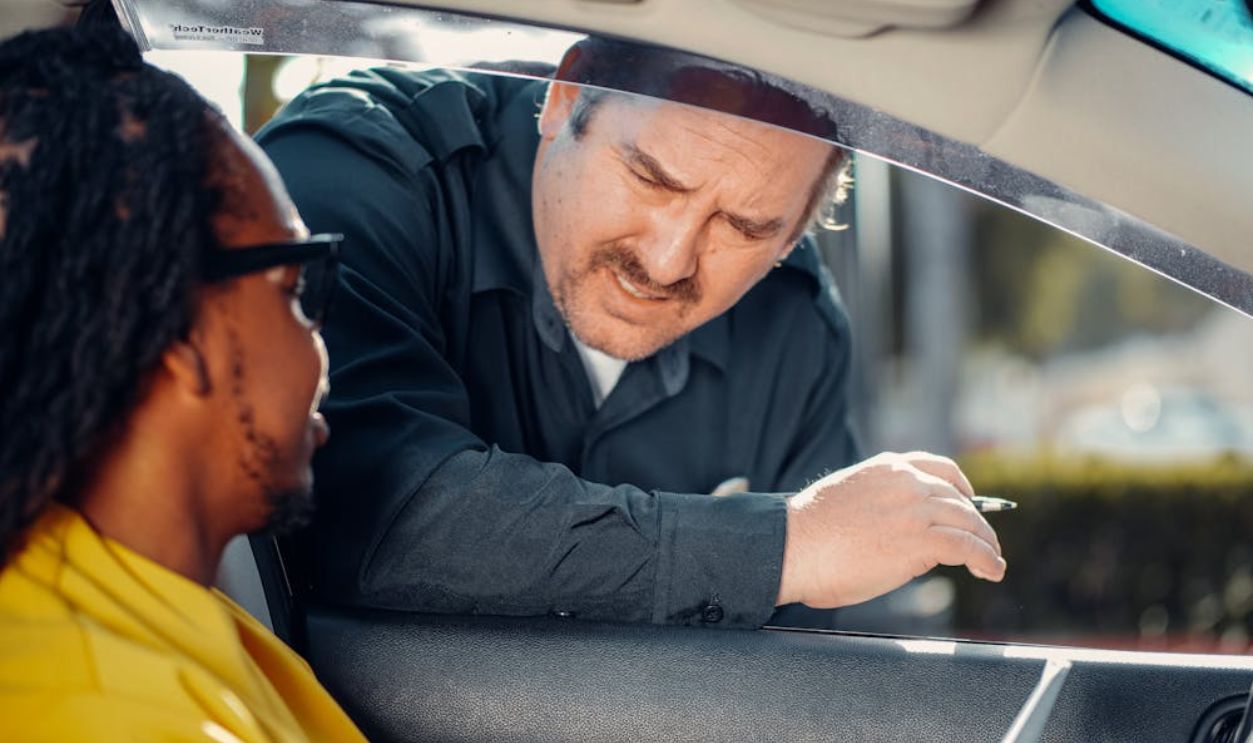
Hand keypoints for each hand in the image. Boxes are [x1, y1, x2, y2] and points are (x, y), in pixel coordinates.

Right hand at [776, 451, 1005, 607]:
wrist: (791, 546)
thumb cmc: (807, 533)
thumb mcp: (850, 499)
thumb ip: (880, 504)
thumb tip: (901, 533)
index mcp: (886, 467)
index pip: (938, 468)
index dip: (961, 486)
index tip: (969, 500)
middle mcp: (906, 482)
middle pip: (959, 499)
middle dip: (977, 522)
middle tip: (985, 542)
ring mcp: (915, 510)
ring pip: (969, 523)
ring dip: (987, 544)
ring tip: (993, 561)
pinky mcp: (920, 540)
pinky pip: (967, 548)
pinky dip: (986, 560)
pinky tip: (992, 571)